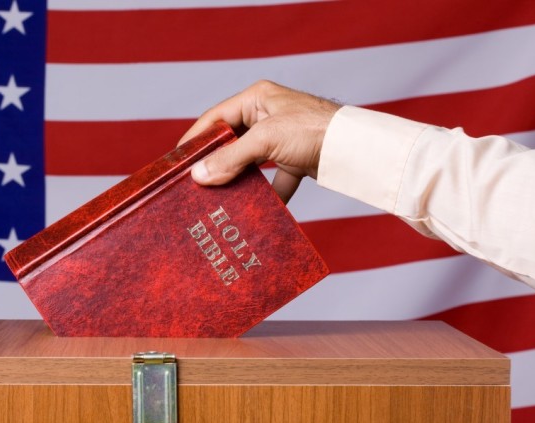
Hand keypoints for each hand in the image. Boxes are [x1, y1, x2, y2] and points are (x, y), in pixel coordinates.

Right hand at [179, 80, 340, 202]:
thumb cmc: (313, 130)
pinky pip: (275, 179)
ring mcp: (282, 138)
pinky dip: (268, 195)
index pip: (215, 118)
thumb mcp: (265, 141)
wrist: (357, 149)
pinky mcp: (297, 158)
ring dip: (238, 180)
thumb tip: (198, 176)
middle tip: (193, 183)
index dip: (196, 139)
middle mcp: (268, 115)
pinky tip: (258, 211)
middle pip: (232, 141)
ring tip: (218, 198)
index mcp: (257, 98)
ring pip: (251, 162)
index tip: (177, 161)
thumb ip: (231, 158)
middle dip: (216, 163)